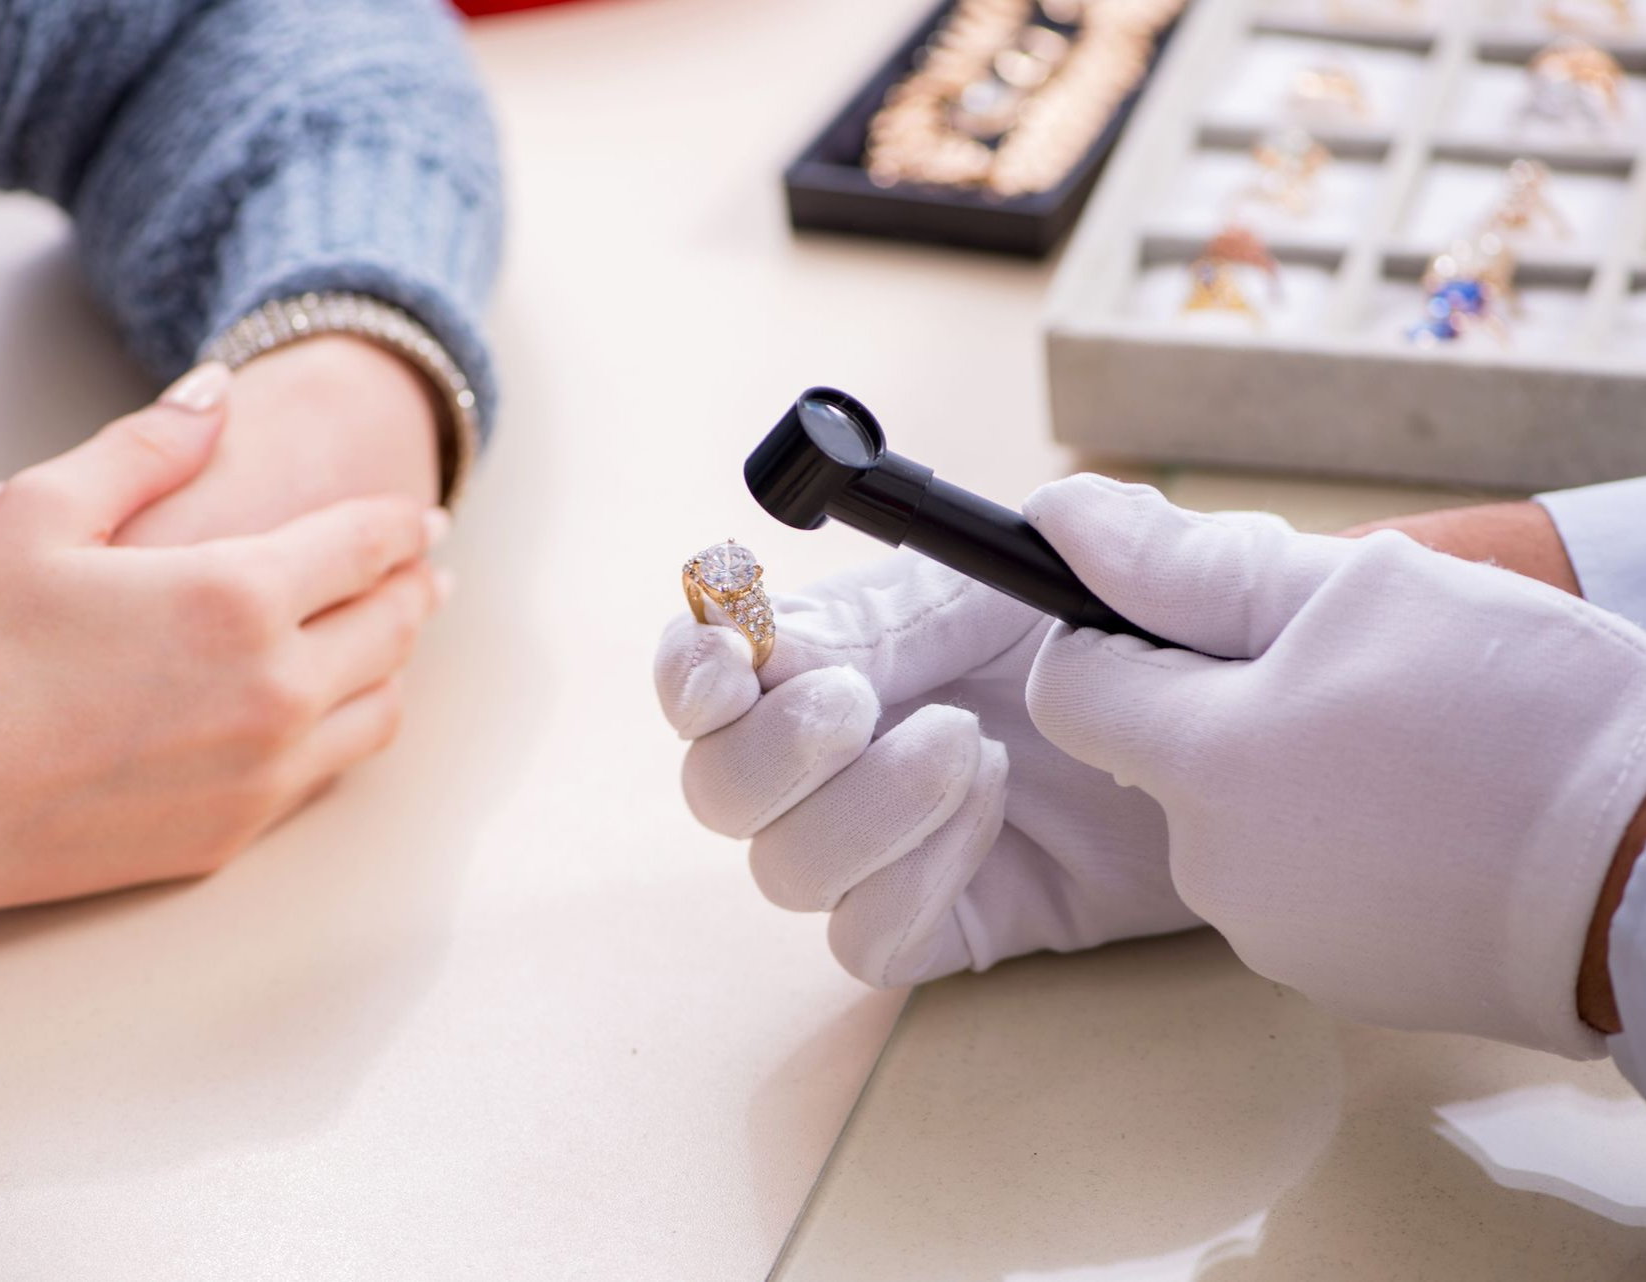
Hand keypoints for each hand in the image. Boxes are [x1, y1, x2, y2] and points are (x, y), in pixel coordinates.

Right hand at [0, 365, 447, 924]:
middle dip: (415, 589)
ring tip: (390, 638)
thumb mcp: (41, 516)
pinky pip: (331, 769)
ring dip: (394, 663)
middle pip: (390, 626)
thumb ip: (147, 449)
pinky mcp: (238, 830)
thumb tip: (218, 390)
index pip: (366, 547)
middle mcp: (276, 686)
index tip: (424, 520)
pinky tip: (334, 708)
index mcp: (239, 596)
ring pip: (379, 706)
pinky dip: (349, 726)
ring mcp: (266, 768)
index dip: (403, 526)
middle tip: (426, 573)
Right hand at [654, 555, 1197, 988]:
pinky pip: (863, 938)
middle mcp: (848, 752)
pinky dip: (908, 880)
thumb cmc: (1168, 638)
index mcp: (853, 647)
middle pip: (717, 787)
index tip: (729, 664)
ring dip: (861, 810)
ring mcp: (890, 844)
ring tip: (974, 749)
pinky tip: (993, 819)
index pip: (709, 667)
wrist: (1270, 755)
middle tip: (863, 706)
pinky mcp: (944, 921)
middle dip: (772, 750)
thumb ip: (991, 556)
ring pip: (781, 869)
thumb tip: (895, 558)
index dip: (691, 669)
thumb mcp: (1084, 575)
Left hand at [1022, 475, 1645, 1056]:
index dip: (1115, 634)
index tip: (1193, 615)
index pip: (1072, 688)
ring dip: (1289, 770)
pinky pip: (1298, 884)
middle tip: (1353, 673)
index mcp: (1201, 764)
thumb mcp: (1358, 593)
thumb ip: (1187, 565)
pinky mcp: (1337, 981)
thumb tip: (1061, 519)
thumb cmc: (1523, 710)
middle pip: (1163, 755)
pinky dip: (1338, 844)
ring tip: (1410, 747)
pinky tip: (1429, 819)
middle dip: (1228, 701)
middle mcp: (1212, 867)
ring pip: (1234, 819)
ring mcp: (1274, 936)